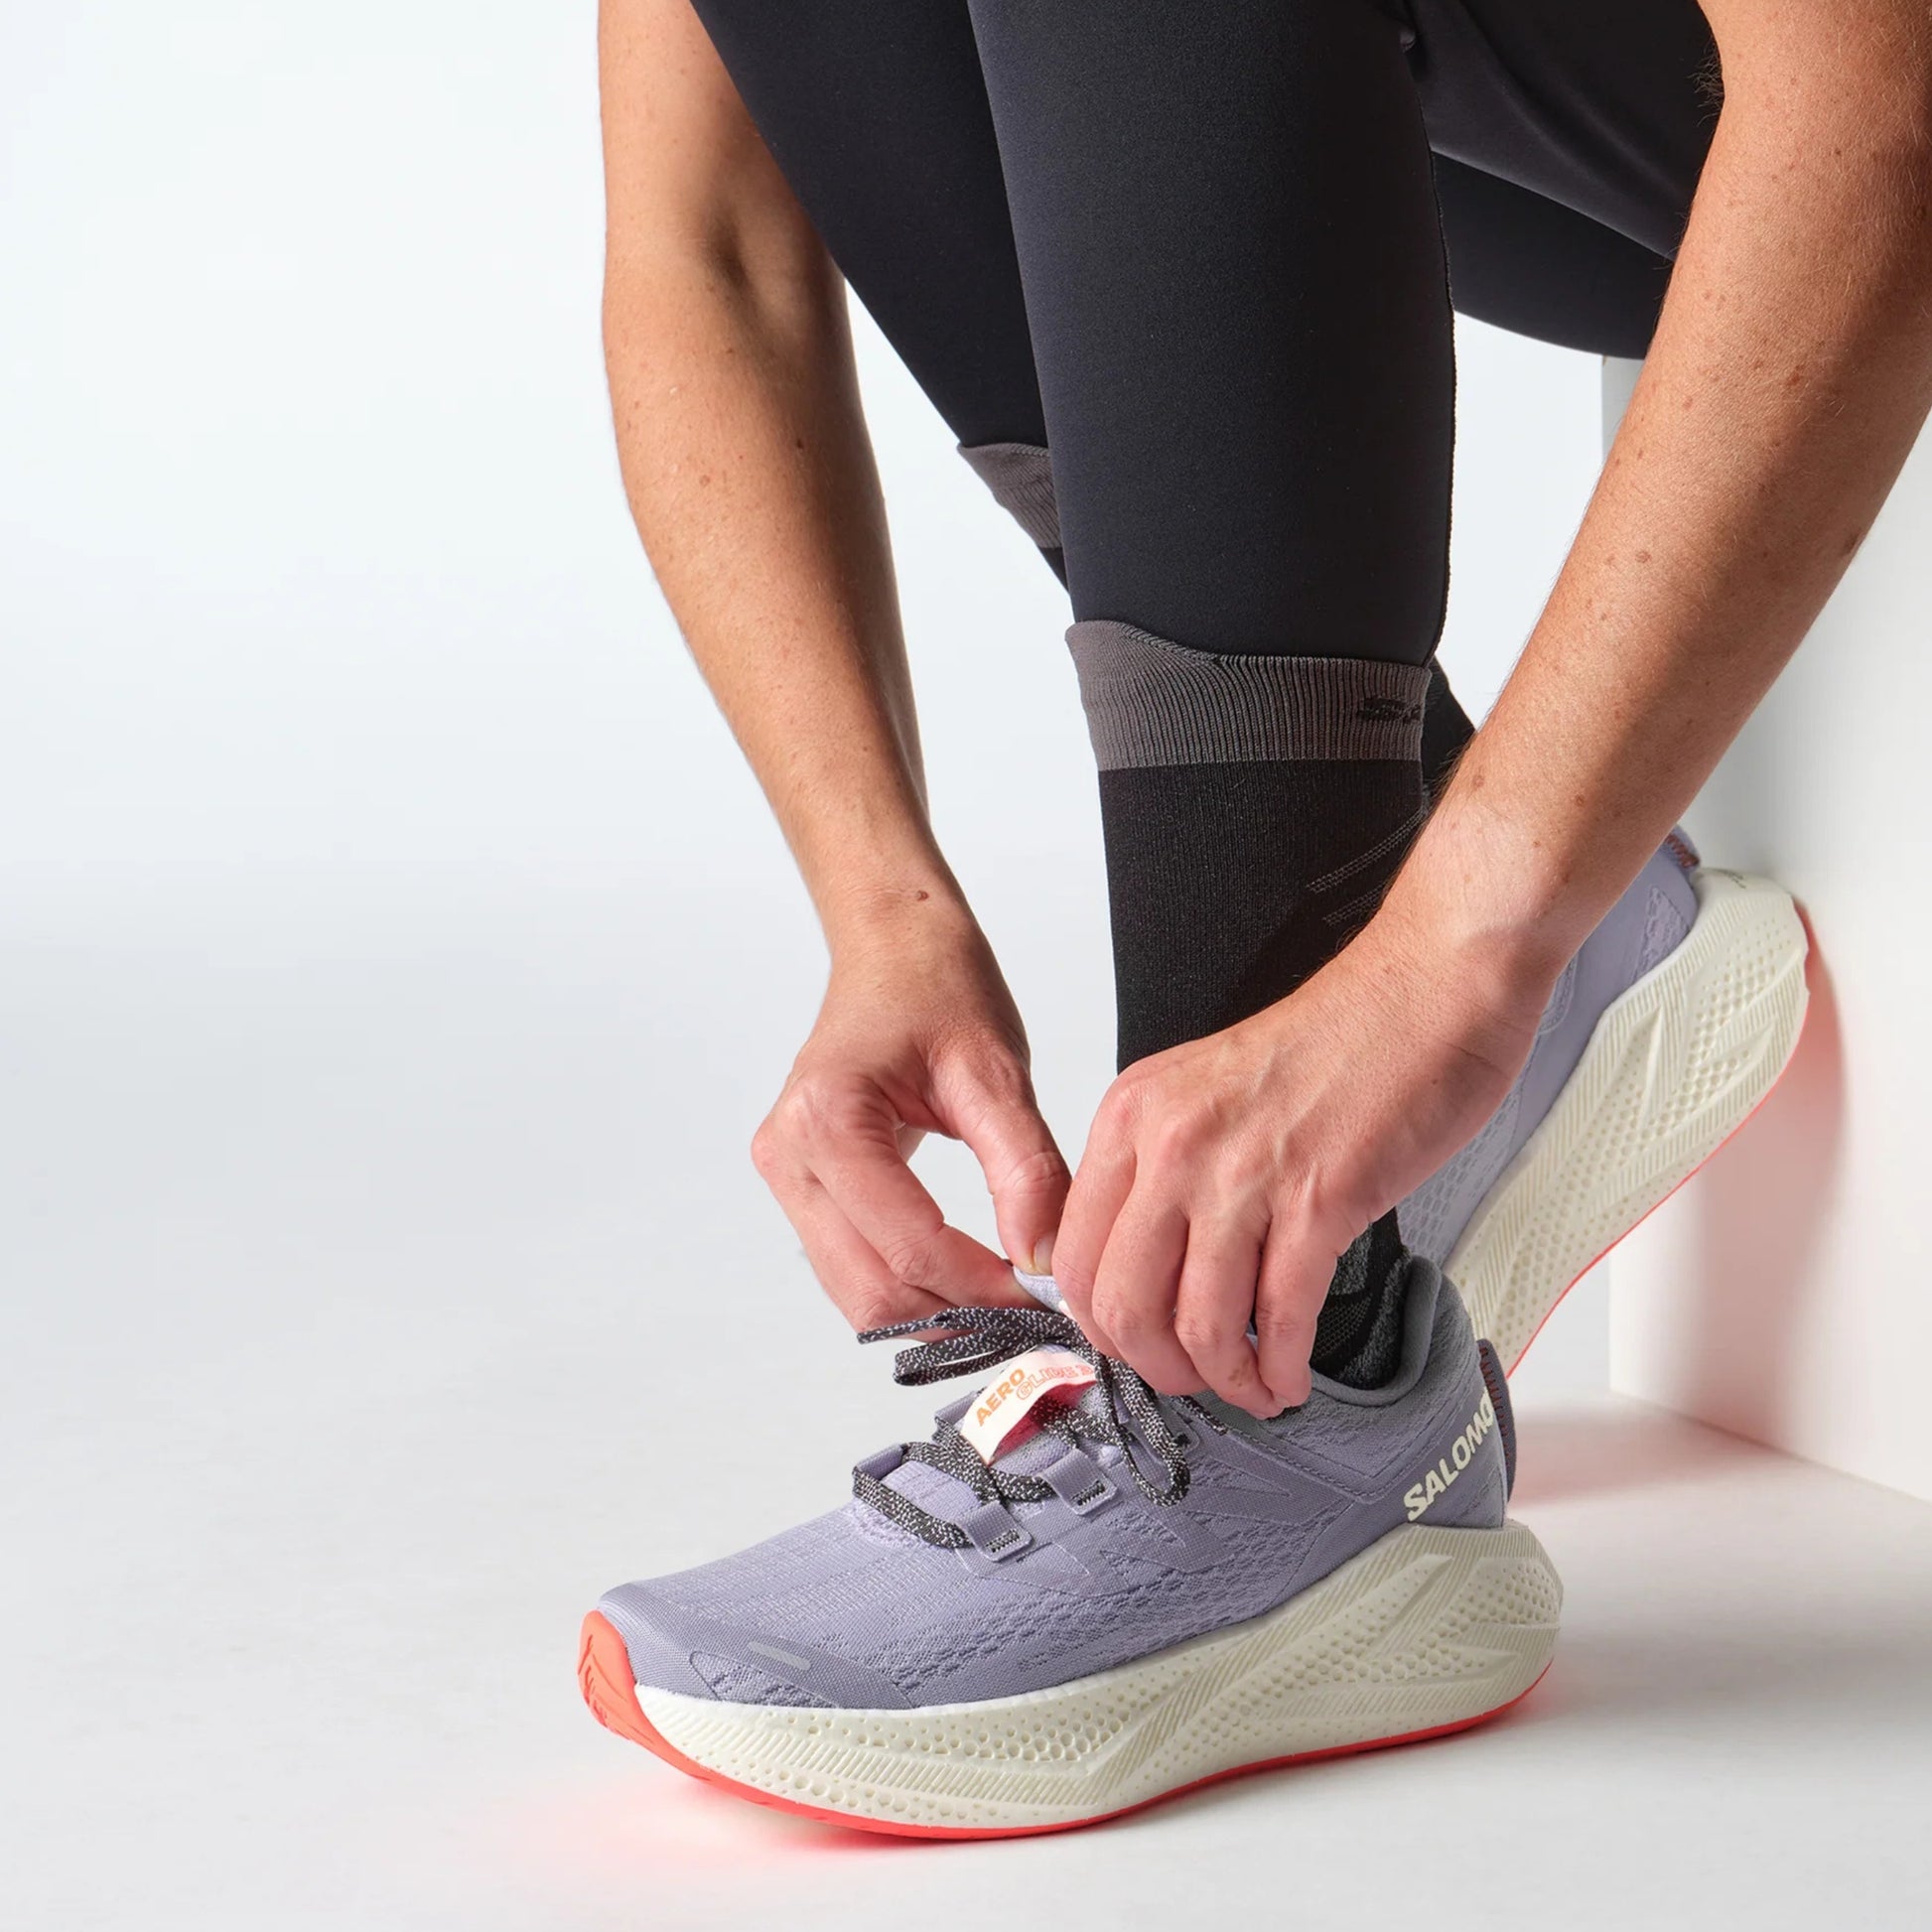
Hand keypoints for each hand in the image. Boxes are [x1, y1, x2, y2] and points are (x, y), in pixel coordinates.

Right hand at [751, 899, 1069, 1330]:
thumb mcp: (997, 1072)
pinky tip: (972, 1283)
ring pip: (858, 1295)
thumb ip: (1026, 1171)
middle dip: (959, 1317)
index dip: (985, 1290)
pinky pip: (853, 1269)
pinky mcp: (802, 1188)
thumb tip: (1045, 1261)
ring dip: (937, 1314)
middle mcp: (790, 1154)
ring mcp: (787, 1176)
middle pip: (872, 1289)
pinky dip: (914, 1289)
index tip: (1052, 1302)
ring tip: (1012, 1306)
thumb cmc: (936, 986)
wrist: (893, 948)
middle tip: (1038, 1320)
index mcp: (828, 1117)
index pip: (909, 1246)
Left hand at [1051, 900, 1557, 1415]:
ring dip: (1224, 1380)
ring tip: (1252, 1386)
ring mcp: (1242, 1172)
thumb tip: (1142, 1266)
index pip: (1072, 1254)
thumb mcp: (1203, 1092)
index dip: (1101, 1325)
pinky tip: (1292, 1376)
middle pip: (1122, 1305)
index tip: (1135, 1347)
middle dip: (1158, 1368)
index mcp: (1133, 1114)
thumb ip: (1161, 1167)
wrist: (1427, 987)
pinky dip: (1281, 1368)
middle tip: (1194, 1380)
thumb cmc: (1335, 1039)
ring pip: (1196, 1325)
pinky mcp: (1320, 1198)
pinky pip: (1279, 1318)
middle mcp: (1173, 1142)